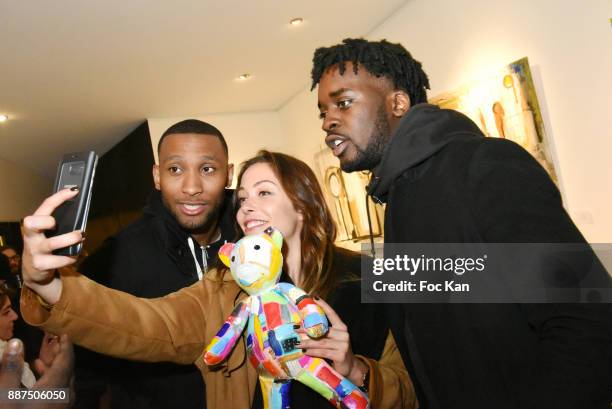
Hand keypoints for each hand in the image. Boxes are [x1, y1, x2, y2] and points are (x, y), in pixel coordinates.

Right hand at [0, 337, 73, 408]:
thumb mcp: (6, 397)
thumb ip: (11, 370)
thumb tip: (16, 343)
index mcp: (56, 387)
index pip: (66, 361)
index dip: (65, 347)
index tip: (64, 335)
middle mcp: (65, 395)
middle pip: (66, 370)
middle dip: (58, 356)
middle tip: (51, 344)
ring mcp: (63, 406)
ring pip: (62, 382)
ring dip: (52, 370)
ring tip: (38, 361)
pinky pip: (59, 392)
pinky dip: (50, 382)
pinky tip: (37, 383)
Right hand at [21, 188, 82, 303]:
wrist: (34, 269)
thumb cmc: (44, 245)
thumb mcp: (46, 232)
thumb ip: (58, 222)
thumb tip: (79, 210)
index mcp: (35, 225)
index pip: (45, 207)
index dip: (59, 197)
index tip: (73, 191)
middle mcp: (31, 236)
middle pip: (32, 223)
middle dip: (47, 221)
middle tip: (58, 224)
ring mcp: (35, 251)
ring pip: (51, 243)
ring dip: (70, 239)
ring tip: (79, 237)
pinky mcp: (41, 264)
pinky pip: (59, 260)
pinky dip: (70, 257)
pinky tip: (73, 255)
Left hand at [297, 298, 367, 384]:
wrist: (350, 367)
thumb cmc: (338, 351)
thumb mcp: (333, 340)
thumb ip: (324, 334)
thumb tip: (305, 328)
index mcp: (342, 327)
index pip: (332, 314)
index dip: (323, 305)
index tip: (314, 297)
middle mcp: (343, 334)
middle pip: (322, 330)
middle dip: (307, 329)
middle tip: (295, 328)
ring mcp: (343, 345)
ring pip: (321, 342)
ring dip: (307, 342)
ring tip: (297, 343)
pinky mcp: (340, 355)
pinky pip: (322, 352)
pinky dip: (312, 352)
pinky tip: (305, 351)